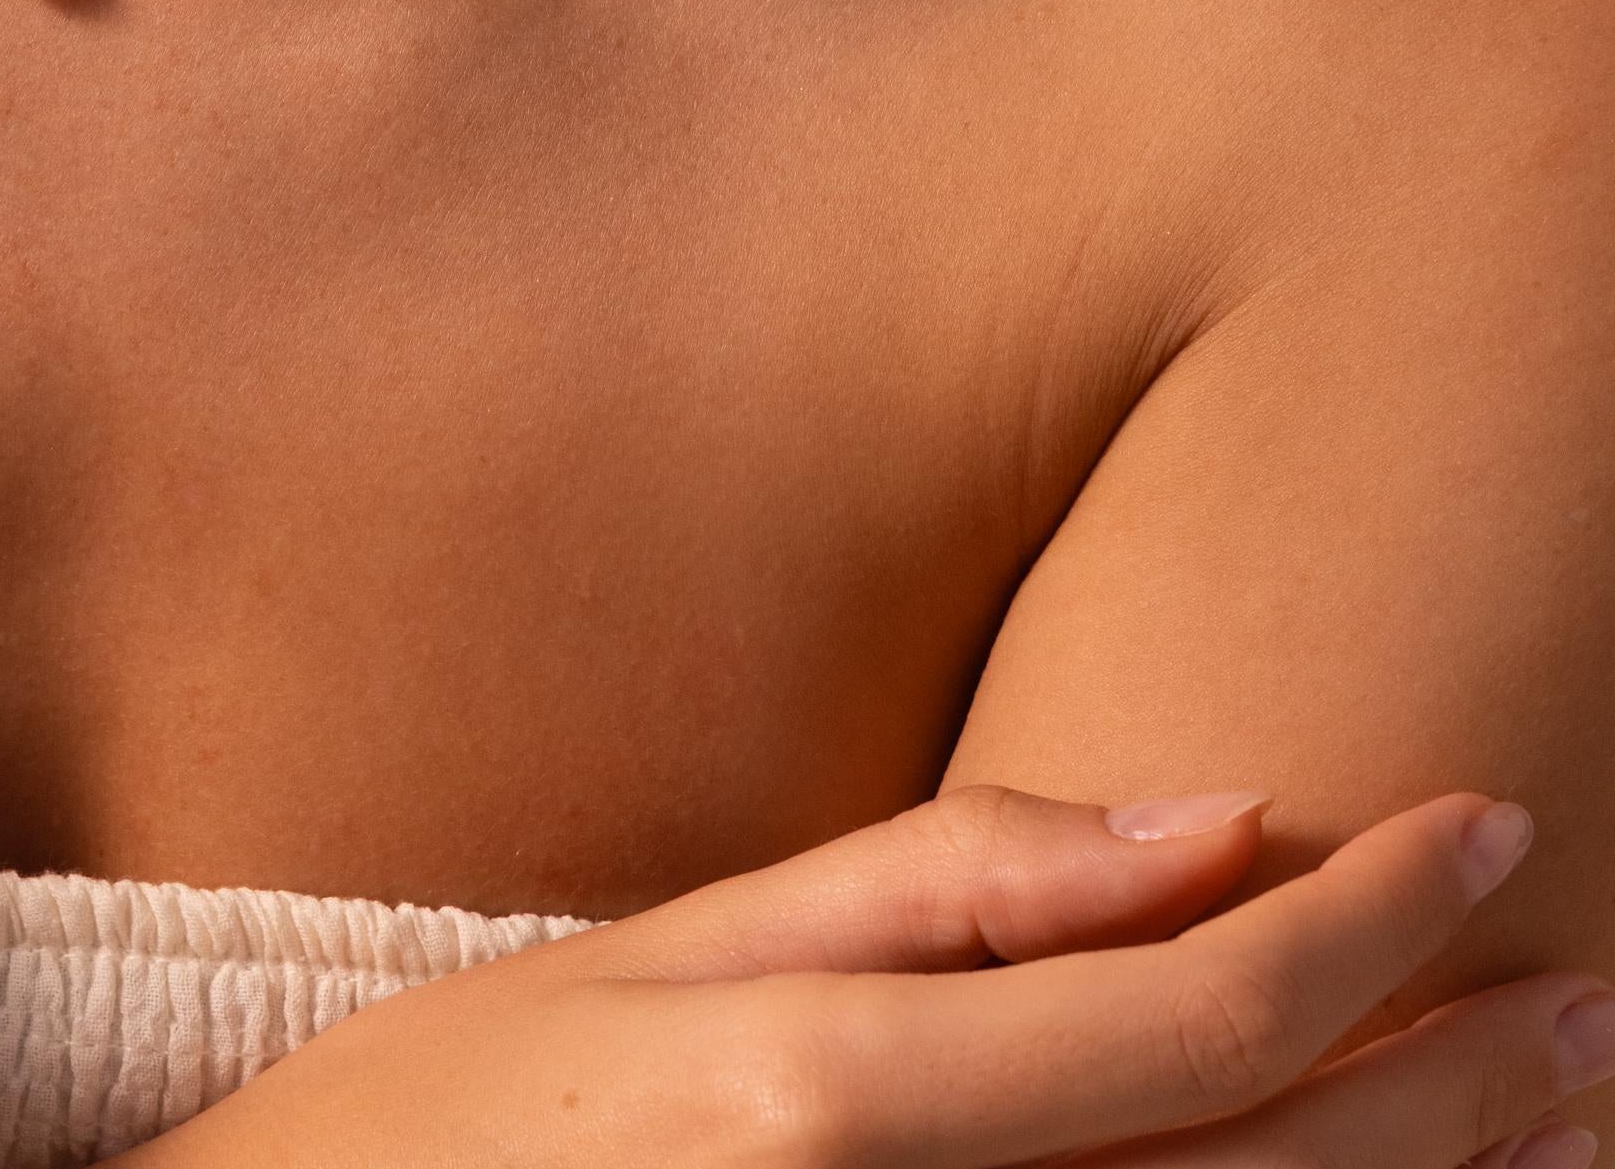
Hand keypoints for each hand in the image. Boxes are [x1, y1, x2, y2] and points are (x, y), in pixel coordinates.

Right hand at [150, 785, 1609, 1168]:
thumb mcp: (644, 953)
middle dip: (1464, 1088)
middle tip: (1591, 990)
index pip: (1193, 1015)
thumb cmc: (439, 1118)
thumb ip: (920, 894)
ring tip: (1553, 1117)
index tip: (1487, 827)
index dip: (1375, 925)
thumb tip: (1196, 821)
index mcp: (825, 1105)